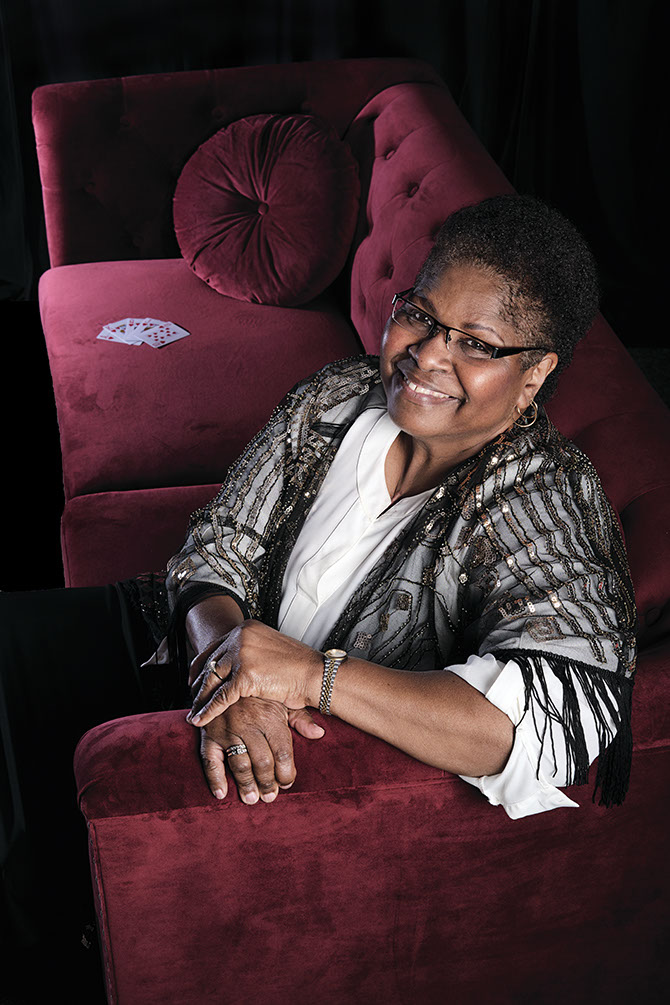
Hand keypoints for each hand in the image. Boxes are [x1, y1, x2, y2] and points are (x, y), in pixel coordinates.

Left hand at [187, 620, 322, 726]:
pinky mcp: (244, 675)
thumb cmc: (299, 667)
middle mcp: (241, 636)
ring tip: (194, 713)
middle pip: (210, 662)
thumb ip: (251, 654)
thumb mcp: (270, 653)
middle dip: (198, 683)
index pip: (216, 647)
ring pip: (212, 680)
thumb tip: (236, 665)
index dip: (202, 665)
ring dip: (200, 699)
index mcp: (247, 628)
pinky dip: (208, 711)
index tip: (194, 678)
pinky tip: (200, 720)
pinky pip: (220, 697)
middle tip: (191, 698)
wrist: (316, 674)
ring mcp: (241, 654)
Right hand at [198, 698, 323, 803]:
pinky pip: (210, 760)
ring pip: (240, 764)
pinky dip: (215, 779)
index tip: (288, 783)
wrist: (229, 674)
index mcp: (270, 717)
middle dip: (268, 783)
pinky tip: (222, 793)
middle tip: (270, 797)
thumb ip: (300, 718)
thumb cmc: (260, 692)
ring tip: (252, 798)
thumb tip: (319, 734)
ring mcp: (227, 729)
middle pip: (262, 762)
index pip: (282, 753)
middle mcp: (249, 723)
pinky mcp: (209, 734)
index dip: (286, 773)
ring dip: (246, 785)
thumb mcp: (283, 700)